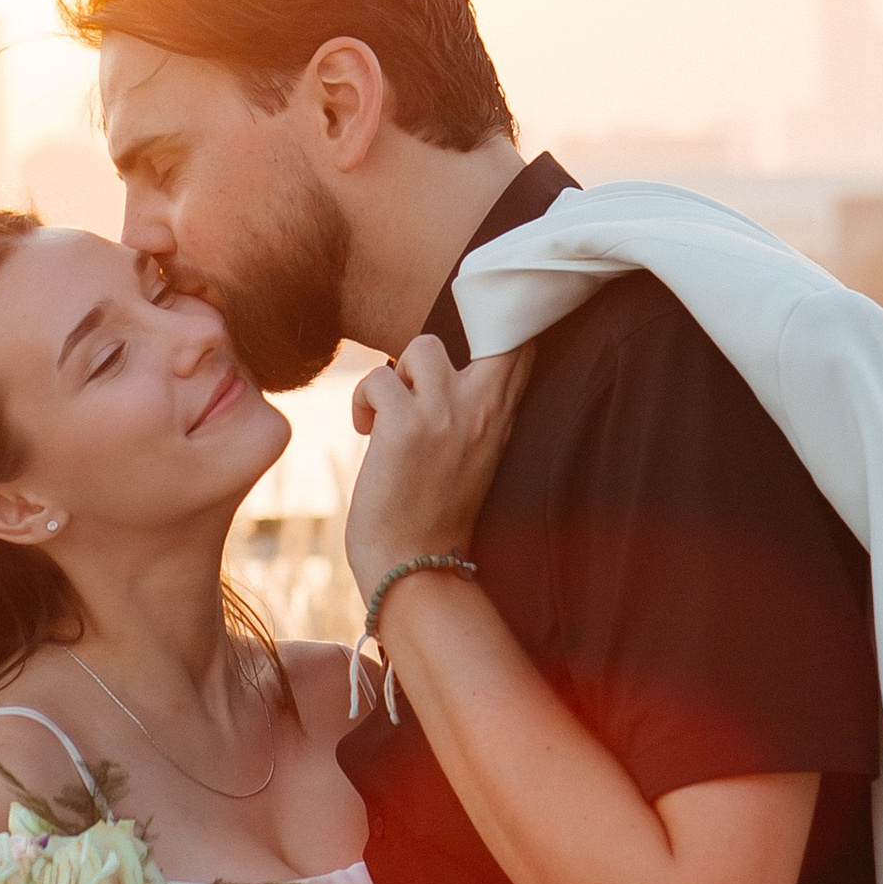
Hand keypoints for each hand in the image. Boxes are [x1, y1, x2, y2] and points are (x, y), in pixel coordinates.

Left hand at [345, 334, 529, 604]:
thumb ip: (472, 408)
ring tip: (388, 412)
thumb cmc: (435, 511)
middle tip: (419, 373)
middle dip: (452, 332)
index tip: (474, 325)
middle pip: (486, 325)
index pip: (520, 342)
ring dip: (395, 374)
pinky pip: (375, 379)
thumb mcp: (474, 454)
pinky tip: (366, 432)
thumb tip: (439, 364)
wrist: (414, 565)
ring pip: (420, 346)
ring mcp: (446, 413)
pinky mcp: (405, 425)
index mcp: (502, 416)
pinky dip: (362, 402)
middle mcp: (483, 408)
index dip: (499, 318)